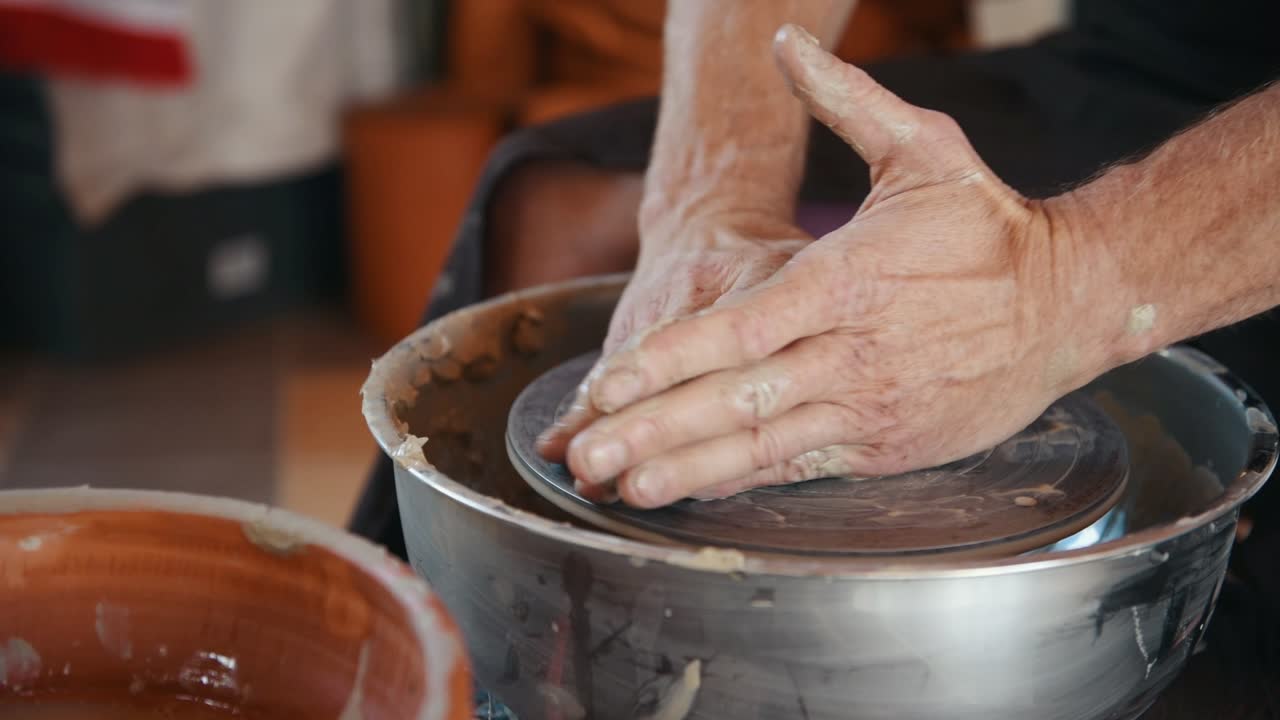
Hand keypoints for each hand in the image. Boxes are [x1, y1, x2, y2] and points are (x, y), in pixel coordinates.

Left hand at [553, 25, 1104, 507]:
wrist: (1072, 299)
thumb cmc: (988, 225)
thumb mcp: (922, 146)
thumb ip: (844, 99)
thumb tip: (784, 43)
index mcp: (846, 280)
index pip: (738, 330)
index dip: (666, 363)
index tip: (605, 385)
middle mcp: (850, 352)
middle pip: (736, 398)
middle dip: (654, 428)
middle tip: (586, 453)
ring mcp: (869, 405)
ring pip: (764, 445)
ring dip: (690, 469)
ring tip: (626, 486)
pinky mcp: (888, 444)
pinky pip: (805, 466)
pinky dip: (749, 481)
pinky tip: (700, 493)